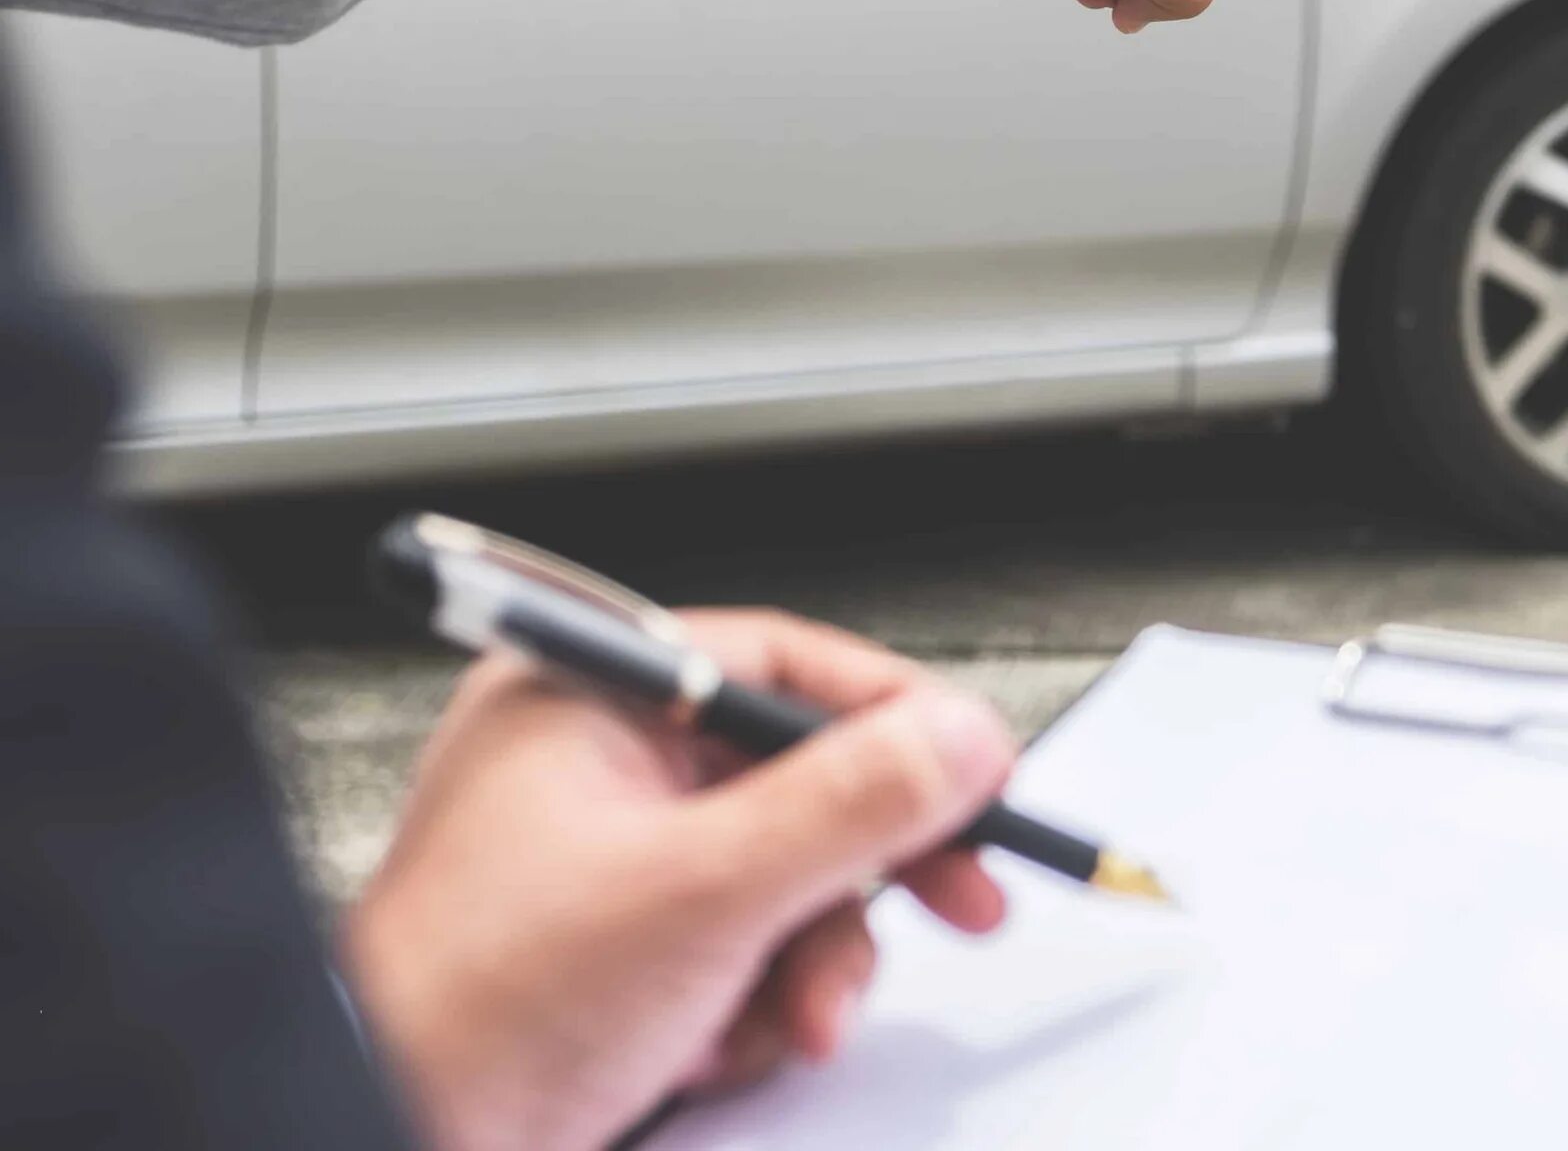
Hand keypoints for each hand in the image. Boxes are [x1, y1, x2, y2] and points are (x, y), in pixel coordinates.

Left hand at [343, 611, 1015, 1150]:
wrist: (385, 1144)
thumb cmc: (479, 1011)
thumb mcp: (707, 890)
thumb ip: (853, 803)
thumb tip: (963, 736)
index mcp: (588, 700)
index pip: (784, 666)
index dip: (898, 720)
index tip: (980, 772)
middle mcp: (597, 764)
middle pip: (801, 777)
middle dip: (871, 866)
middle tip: (964, 894)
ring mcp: (609, 861)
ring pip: (787, 874)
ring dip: (817, 955)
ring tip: (798, 1015)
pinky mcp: (619, 948)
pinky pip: (746, 945)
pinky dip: (759, 1003)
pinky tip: (724, 1042)